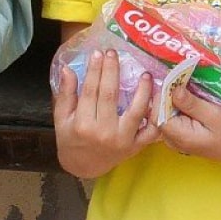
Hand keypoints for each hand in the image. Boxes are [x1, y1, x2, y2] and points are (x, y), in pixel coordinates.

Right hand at [53, 48, 160, 179]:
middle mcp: (104, 132)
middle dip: (112, 71)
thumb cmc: (71, 139)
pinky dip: (156, 116)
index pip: (90, 91)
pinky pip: (150, 131)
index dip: (95, 70)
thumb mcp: (62, 119)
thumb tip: (67, 69)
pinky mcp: (135, 146)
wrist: (83, 167)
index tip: (98, 53)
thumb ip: (65, 94)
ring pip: (136, 111)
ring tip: (145, 73)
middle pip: (111, 95)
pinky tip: (159, 99)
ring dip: (142, 91)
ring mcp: (122, 140)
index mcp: (83, 124)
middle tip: (115, 53)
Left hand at [156, 84, 220, 163]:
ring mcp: (173, 138)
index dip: (162, 95)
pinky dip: (175, 106)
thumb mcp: (214, 115)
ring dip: (171, 99)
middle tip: (180, 79)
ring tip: (183, 86)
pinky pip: (169, 117)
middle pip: (157, 113)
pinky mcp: (178, 135)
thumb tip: (174, 89)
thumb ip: (192, 104)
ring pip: (163, 114)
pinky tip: (186, 98)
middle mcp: (171, 139)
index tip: (175, 80)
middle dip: (166, 95)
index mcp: (178, 135)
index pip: (157, 113)